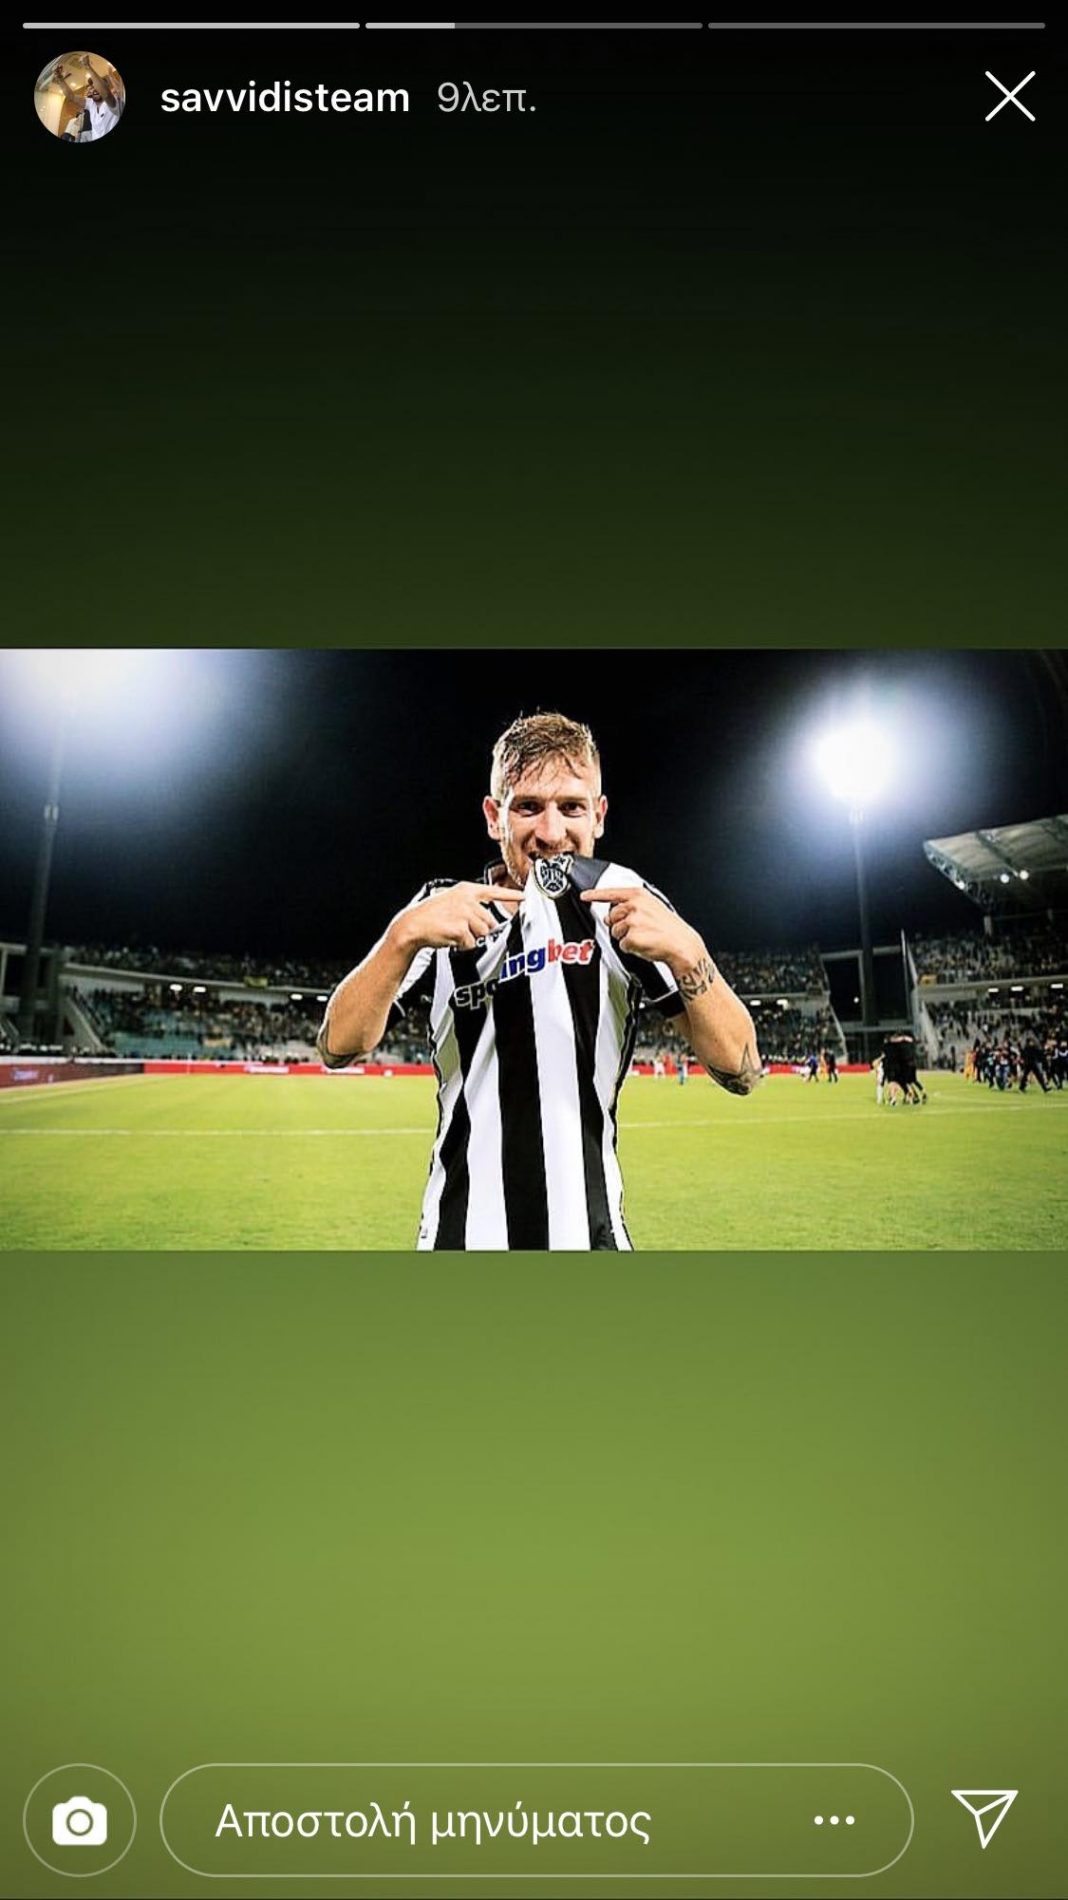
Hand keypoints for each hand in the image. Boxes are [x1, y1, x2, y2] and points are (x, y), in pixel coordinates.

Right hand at [396, 881, 522, 952]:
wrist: (412, 926)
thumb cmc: (431, 916)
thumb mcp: (451, 901)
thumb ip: (471, 906)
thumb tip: (487, 921)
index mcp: (466, 890)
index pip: (494, 891)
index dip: (511, 894)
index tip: (524, 896)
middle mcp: (467, 899)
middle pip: (489, 922)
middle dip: (478, 930)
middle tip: (460, 929)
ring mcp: (464, 913)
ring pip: (482, 933)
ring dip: (470, 938)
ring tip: (454, 933)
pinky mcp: (460, 928)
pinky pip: (472, 943)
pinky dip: (462, 946)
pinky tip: (451, 939)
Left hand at [581, 885, 699, 966]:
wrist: (682, 944)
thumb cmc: (669, 928)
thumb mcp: (653, 907)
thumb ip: (632, 906)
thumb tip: (613, 913)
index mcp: (639, 896)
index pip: (611, 893)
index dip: (595, 895)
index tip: (585, 896)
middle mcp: (634, 906)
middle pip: (611, 917)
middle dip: (619, 925)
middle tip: (638, 929)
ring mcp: (632, 921)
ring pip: (615, 932)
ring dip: (626, 937)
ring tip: (644, 936)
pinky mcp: (632, 937)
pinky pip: (622, 945)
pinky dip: (631, 948)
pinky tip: (644, 944)